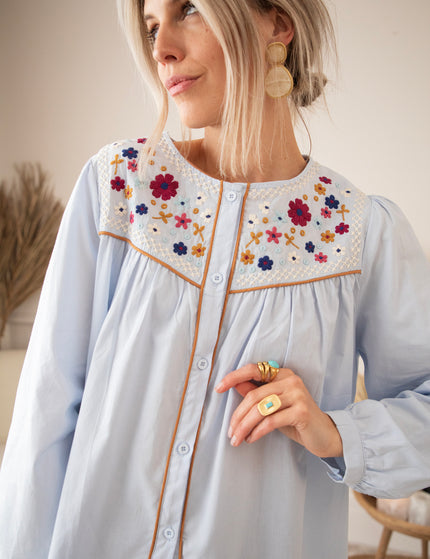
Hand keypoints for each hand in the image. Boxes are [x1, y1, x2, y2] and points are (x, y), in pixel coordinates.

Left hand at [215, 363, 342, 457]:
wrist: (325, 435)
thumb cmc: (296, 419)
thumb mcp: (273, 405)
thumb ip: (256, 393)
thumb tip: (234, 385)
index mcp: (282, 373)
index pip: (253, 369)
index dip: (233, 377)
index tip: (218, 388)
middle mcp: (290, 380)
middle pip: (254, 396)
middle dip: (237, 416)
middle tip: (230, 432)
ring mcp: (297, 394)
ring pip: (260, 409)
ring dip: (244, 426)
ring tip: (237, 439)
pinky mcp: (302, 411)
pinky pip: (271, 421)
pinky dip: (257, 432)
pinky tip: (251, 439)